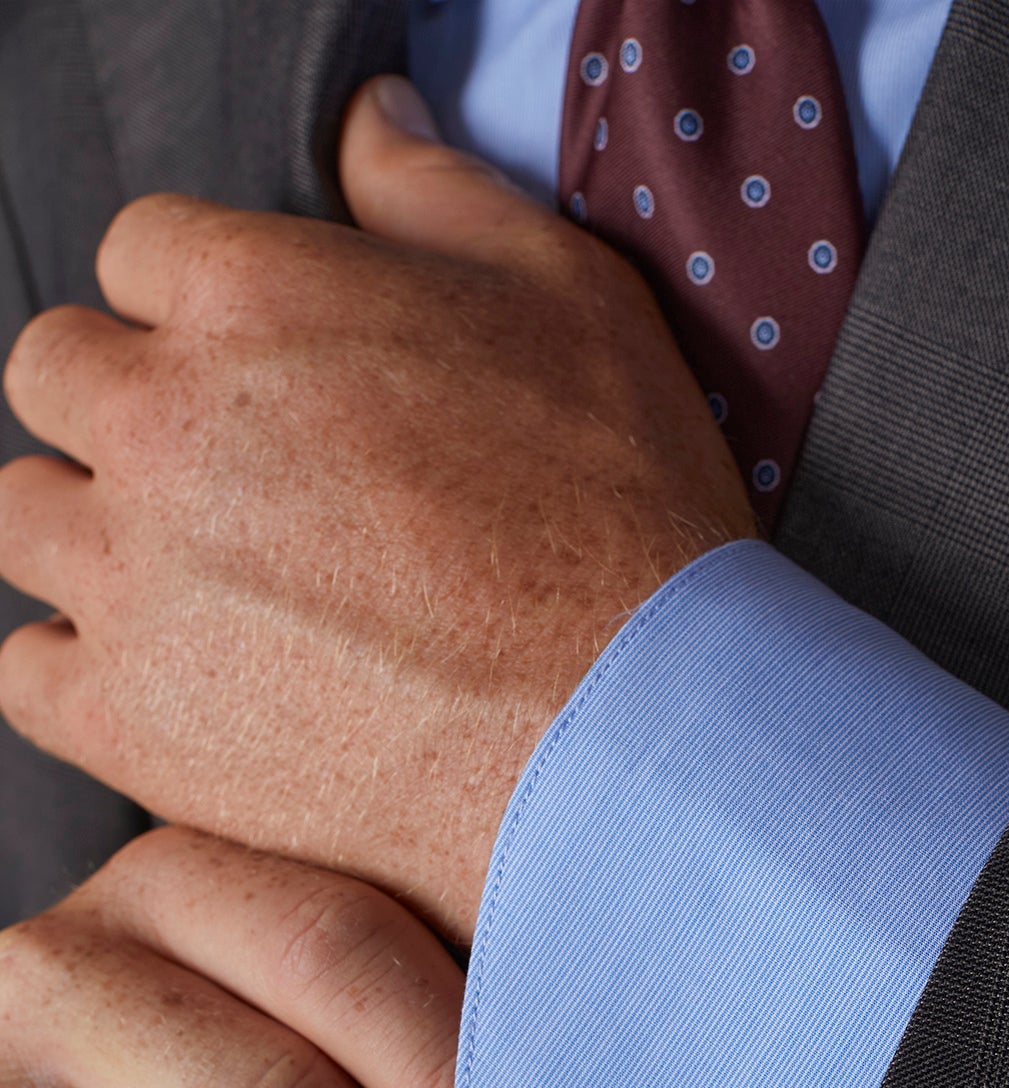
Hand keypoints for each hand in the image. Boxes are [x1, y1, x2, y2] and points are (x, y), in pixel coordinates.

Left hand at [0, 77, 756, 956]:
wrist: (627, 727)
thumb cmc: (617, 510)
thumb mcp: (567, 296)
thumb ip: (436, 194)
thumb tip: (367, 118)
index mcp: (248, 295)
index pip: (138, 256)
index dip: (200, 313)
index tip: (262, 378)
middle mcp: (160, 421)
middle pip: (56, 375)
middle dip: (126, 412)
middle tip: (229, 483)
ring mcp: (130, 575)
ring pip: (23, 518)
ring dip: (93, 536)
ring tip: (199, 588)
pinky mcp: (126, 717)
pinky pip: (24, 674)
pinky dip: (82, 675)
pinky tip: (174, 685)